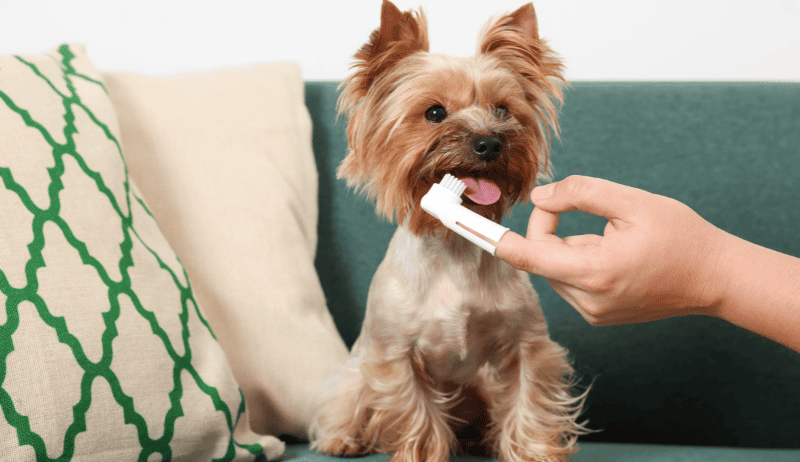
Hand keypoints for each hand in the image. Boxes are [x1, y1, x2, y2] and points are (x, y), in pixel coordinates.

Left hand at [496, 175, 729, 325]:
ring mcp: (594, 312)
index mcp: (593, 271)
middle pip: (541, 257)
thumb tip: (539, 198)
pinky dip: (578, 262)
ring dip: (566, 246)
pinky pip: (570, 282)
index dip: (493, 237)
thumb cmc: (681, 236)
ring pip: (554, 269)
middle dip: (549, 228)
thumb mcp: (632, 202)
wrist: (717, 278)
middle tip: (579, 209)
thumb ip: (581, 194)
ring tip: (611, 237)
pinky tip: (614, 256)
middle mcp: (588, 299)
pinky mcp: (600, 315)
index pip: (527, 255)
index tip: (462, 223)